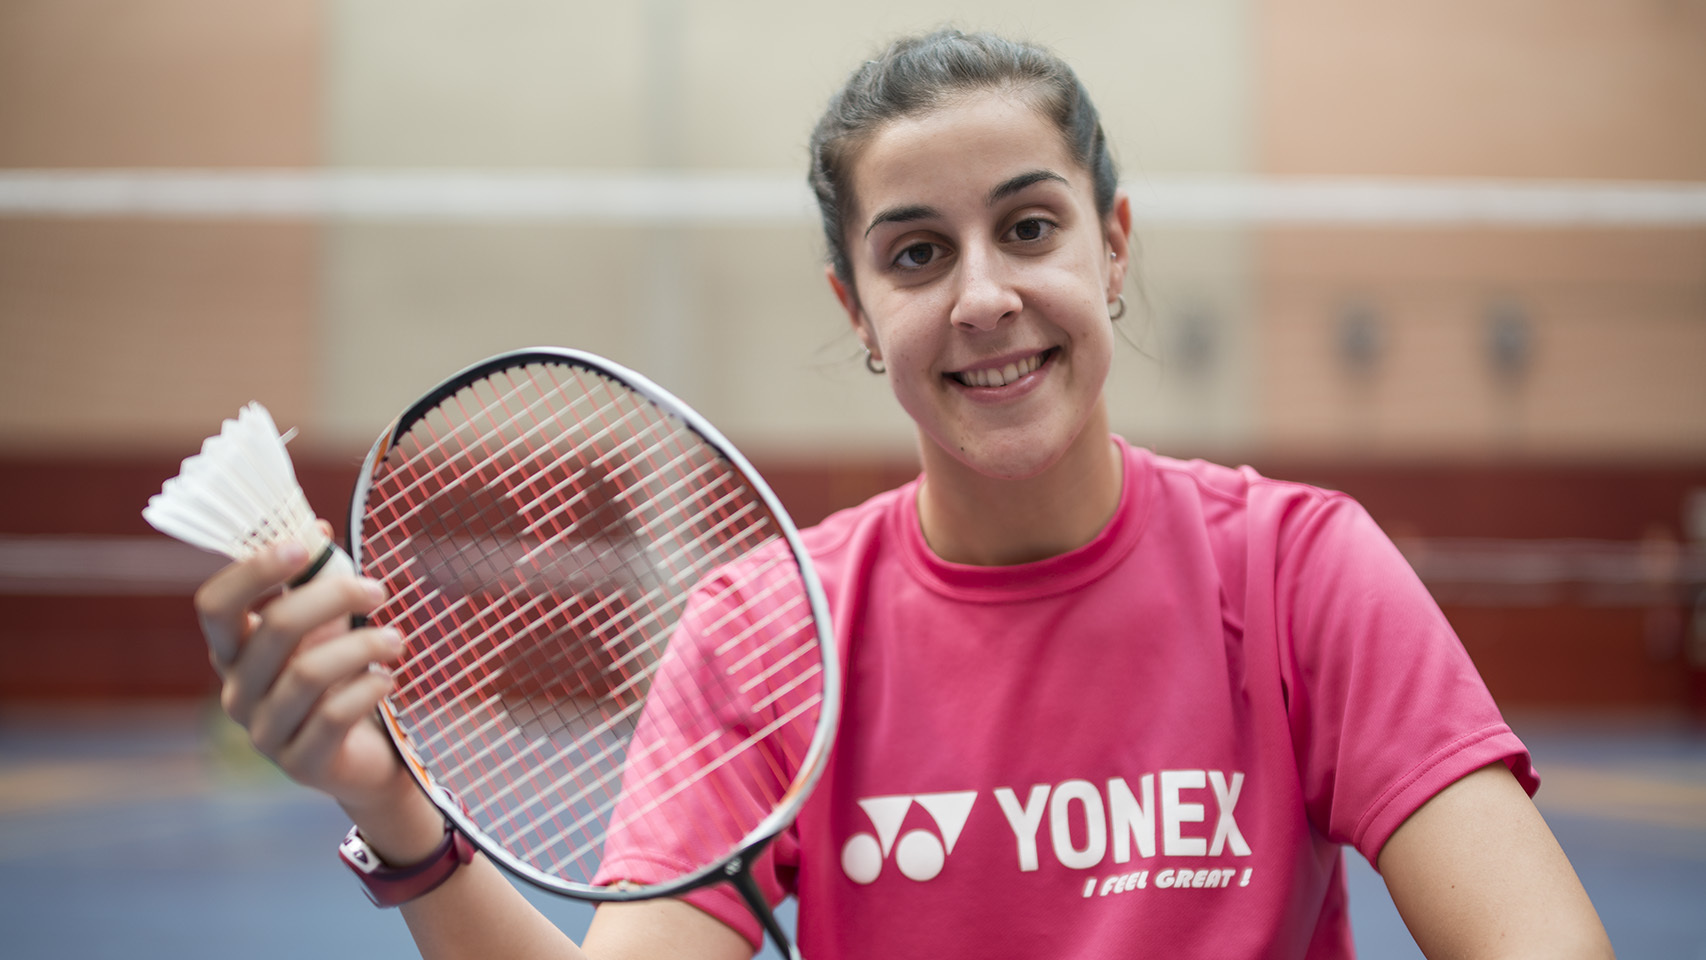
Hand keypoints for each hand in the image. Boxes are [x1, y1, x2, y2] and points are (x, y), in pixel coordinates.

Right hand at [195, 537, 405, 809]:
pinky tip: (389, 679)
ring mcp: (264, 732)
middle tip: (378, 591)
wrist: (367, 754)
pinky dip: (368, 689)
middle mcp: (237, 691)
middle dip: (333, 598)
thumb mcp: (326, 625)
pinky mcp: (300, 763)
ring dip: (362, 646)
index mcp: (233, 651)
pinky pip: (332, 716)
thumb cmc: (340, 677)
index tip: (302, 547)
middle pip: (273, 629)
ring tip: (398, 639)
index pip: (215, 606)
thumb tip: (314, 526)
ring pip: (306, 673)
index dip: (251, 571)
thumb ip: (314, 581)